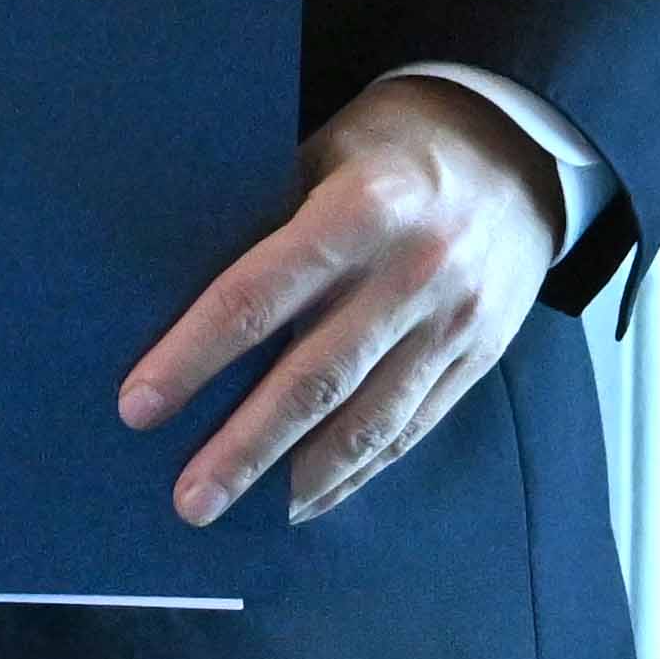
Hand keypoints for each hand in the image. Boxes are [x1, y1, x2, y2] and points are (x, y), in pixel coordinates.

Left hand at [121, 73, 564, 526]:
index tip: (140, 406)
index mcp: (358, 212)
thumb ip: (263, 217)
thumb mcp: (320, 152)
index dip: (194, 357)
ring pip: (370, 418)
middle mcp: (411, 275)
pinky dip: (363, 468)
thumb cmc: (391, 144)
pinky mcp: (480, 355)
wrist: (519, 148)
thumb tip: (174, 292)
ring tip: (247, 514)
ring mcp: (453, 323)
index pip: (257, 298)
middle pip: (314, 379)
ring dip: (304, 475)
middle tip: (189, 500)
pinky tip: (316, 497)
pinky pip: (413, 425)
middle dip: (246, 446)